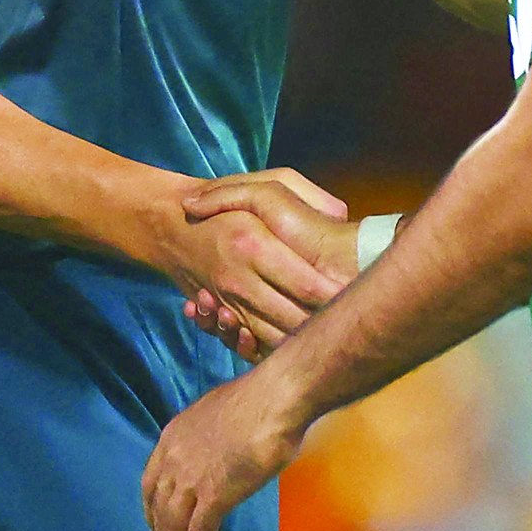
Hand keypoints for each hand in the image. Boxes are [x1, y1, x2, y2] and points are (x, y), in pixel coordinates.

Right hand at [140, 170, 351, 358]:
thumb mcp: (269, 182)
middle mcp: (240, 278)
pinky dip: (276, 348)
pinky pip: (254, 343)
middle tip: (357, 324)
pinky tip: (297, 342)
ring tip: (332, 336)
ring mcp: (229, 301)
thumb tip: (345, 214)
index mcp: (255, 244)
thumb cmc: (227, 199)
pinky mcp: (224, 314)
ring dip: (305, 344)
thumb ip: (310, 196)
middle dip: (329, 328)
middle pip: (296, 321)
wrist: (168, 224)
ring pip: (276, 339)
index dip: (339, 300)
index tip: (363, 299)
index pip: (309, 287)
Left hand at [143, 365, 308, 530]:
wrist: (275, 398)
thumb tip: (216, 449)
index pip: (149, 484)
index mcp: (171, 437)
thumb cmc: (256, 400)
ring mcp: (190, 479)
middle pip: (157, 510)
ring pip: (173, 528)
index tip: (158, 528)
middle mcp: (172, 460)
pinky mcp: (214, 496)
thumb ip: (205, 436)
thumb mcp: (214, 414)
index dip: (152, 511)